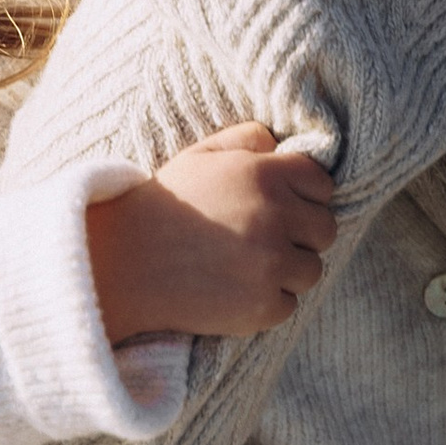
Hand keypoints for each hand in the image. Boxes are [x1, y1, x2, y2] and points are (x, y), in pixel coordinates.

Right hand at [86, 122, 336, 342]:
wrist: (120, 264)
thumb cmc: (163, 206)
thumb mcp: (200, 156)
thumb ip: (246, 138)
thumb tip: (283, 145)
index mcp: (264, 174)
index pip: (322, 185)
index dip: (303, 197)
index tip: (279, 209)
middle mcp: (274, 217)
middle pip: (325, 230)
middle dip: (300, 235)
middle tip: (262, 241)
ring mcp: (270, 264)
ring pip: (311, 270)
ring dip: (286, 271)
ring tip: (245, 267)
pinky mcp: (262, 306)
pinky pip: (289, 304)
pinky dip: (266, 302)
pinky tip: (232, 291)